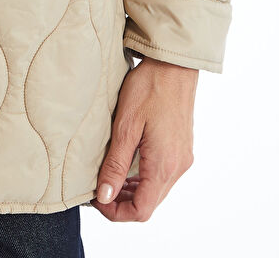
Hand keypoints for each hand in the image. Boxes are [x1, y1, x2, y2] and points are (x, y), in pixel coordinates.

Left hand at [91, 54, 196, 221]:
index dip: (116, 213)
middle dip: (121, 204)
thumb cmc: (148, 89)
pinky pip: (162, 176)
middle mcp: (177, 168)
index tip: (96, 199)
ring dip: (132, 192)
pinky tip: (127, 167)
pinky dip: (143, 179)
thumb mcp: (125, 126)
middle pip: (149, 204)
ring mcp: (182, 159)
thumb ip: (115, 165)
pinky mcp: (181, 149)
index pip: (141, 211)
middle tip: (97, 190)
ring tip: (108, 179)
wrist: (173, 65)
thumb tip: (105, 197)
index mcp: (163, 165)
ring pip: (156, 192)